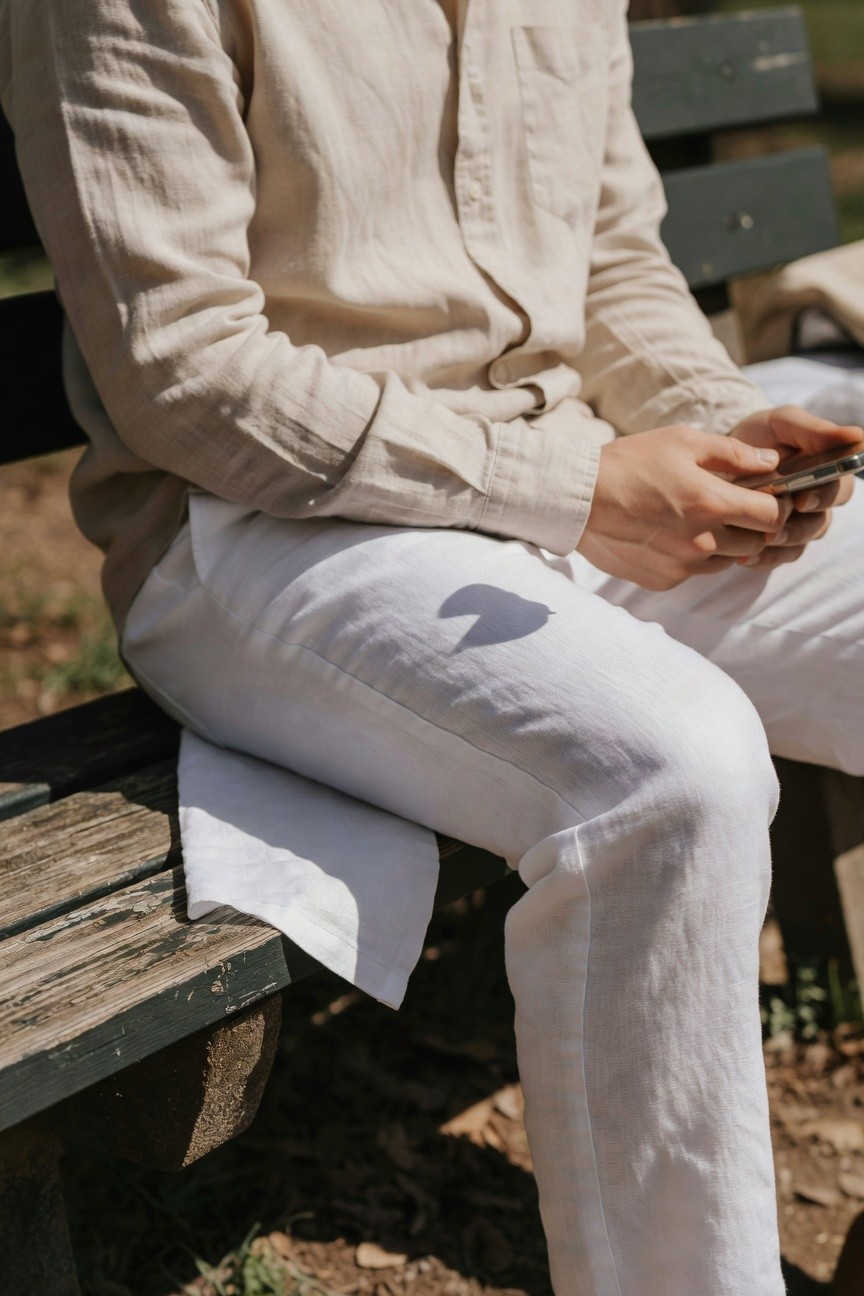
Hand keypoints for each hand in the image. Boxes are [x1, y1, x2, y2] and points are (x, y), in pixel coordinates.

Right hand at [577, 424, 790, 589]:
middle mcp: (701, 542)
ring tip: (693, 519)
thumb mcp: (682, 442)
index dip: (773, 506)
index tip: (760, 497)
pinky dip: (691, 557)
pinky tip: (667, 534)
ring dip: (721, 543)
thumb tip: (771, 463)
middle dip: (748, 526)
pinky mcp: (663, 580)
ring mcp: (682, 566)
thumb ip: (733, 453)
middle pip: (754, 544)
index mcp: (710, 504)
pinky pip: (693, 572)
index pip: (772, 517)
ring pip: (725, 561)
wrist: (577, 500)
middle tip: (726, 506)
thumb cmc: (628, 463)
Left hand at [730, 405, 861, 570]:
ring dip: (780, 547)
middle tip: (774, 530)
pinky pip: (775, 558)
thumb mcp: (783, 424)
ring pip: (799, 545)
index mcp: (826, 474)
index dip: (824, 498)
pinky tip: (744, 558)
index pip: (839, 491)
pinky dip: (762, 560)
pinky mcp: (772, 542)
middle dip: (798, 529)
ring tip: (756, 543)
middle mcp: (815, 503)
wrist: (720, 454)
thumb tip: (858, 436)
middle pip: (819, 524)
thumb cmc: (761, 434)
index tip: (802, 500)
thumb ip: (815, 431)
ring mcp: (794, 524)